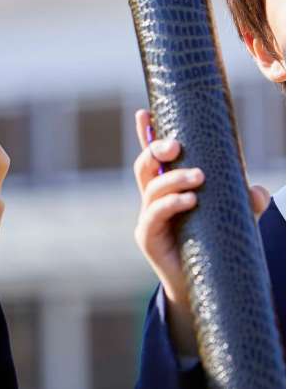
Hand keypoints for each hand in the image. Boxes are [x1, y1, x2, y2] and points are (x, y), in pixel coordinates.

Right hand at [131, 109, 268, 354]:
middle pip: (145, 166)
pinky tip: (190, 200)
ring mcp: (147, 217)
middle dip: (155, 149)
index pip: (154, 157)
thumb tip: (258, 190)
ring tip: (200, 178)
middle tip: (177, 145)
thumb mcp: (232, 220)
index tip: (145, 112)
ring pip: (151, 186)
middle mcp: (152, 199)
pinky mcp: (148, 237)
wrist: (200, 289)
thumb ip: (245, 203)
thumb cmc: (212, 246)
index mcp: (167, 189)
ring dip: (174, 178)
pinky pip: (154, 214)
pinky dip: (171, 204)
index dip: (147, 135)